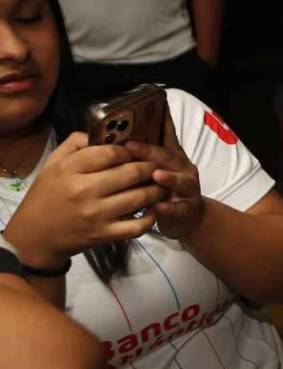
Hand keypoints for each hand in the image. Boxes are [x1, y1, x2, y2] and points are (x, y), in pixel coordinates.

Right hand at [4, 133, 163, 266]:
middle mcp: (84, 190)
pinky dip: (151, 218)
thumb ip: (76, 143)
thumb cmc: (46, 195)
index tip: (136, 152)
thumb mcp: (53, 163)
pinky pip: (137, 226)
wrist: (34, 236)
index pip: (111, 152)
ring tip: (161, 185)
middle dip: (149, 168)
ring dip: (156, 190)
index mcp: (70, 169)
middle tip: (156, 167)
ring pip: (139, 198)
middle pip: (131, 173)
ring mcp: (96, 214)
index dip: (129, 150)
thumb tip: (103, 132)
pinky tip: (153, 210)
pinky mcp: (103, 234)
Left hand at [123, 114, 203, 239]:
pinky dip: (169, 208)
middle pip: (168, 157)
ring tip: (156, 175)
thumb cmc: (165, 185)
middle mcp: (182, 167)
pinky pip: (178, 208)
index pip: (164, 135)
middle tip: (131, 147)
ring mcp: (187, 187)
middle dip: (150, 152)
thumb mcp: (158, 163)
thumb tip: (127, 126)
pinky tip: (159, 207)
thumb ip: (147, 147)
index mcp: (172, 154)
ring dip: (169, 178)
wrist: (187, 214)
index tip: (138, 121)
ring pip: (180, 180)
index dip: (155, 125)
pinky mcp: (187, 208)